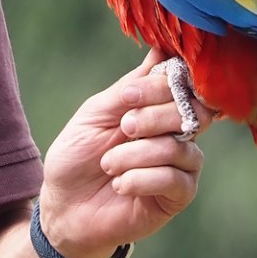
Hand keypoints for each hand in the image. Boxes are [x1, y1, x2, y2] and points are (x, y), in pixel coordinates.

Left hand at [37, 48, 213, 257]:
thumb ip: (131, 87)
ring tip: (109, 165)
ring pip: (180, 148)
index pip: (182, 86)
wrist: (64, 207)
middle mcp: (177, 133)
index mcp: (158, 109)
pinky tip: (120, 185)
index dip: (161, 87)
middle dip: (154, 118)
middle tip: (124, 128)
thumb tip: (161, 49)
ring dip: (137, 154)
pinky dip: (143, 179)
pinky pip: (176, 179)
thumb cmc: (77, 158)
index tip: (128, 97)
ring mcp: (181, 165)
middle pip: (193, 113)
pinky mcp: (179, 195)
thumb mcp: (96, 114)